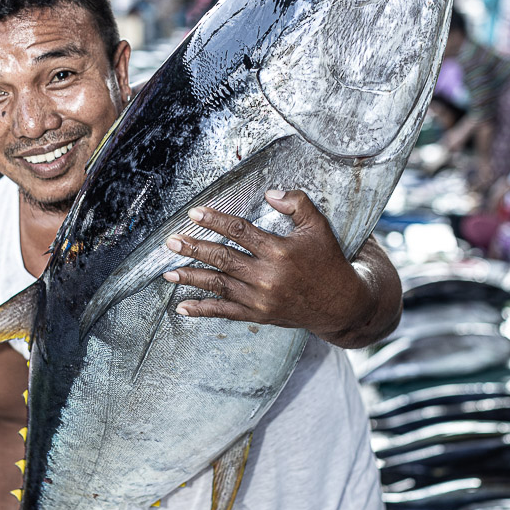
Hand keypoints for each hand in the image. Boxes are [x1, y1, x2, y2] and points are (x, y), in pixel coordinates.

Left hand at [161, 189, 396, 345]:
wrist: (340, 304)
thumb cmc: (328, 261)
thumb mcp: (319, 227)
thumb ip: (297, 204)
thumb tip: (270, 193)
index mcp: (280, 251)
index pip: (240, 232)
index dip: (215, 220)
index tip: (195, 212)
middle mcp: (267, 277)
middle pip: (222, 259)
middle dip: (194, 248)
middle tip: (171, 241)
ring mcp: (261, 299)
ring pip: (218, 285)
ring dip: (191, 277)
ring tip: (168, 271)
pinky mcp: (258, 315)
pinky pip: (225, 312)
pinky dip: (202, 310)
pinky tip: (181, 306)